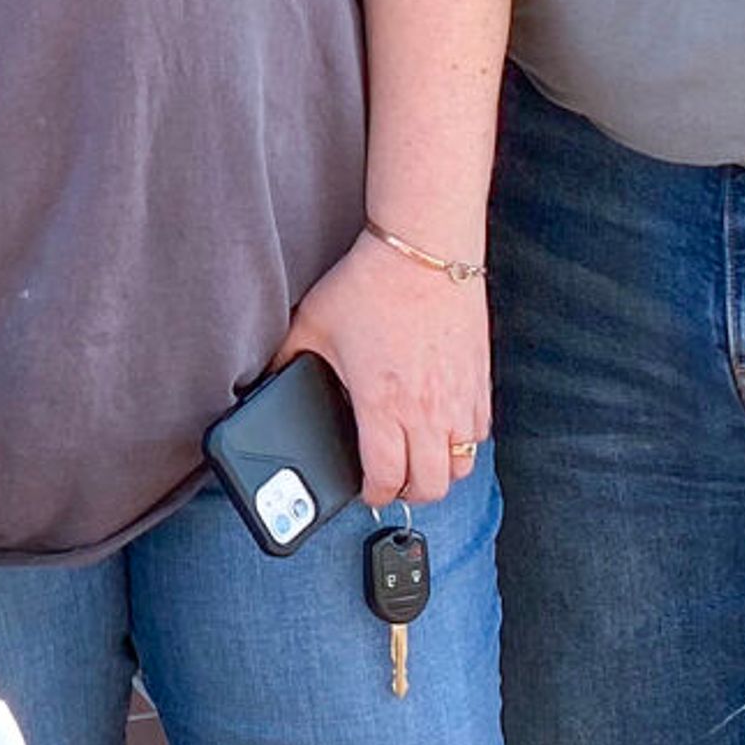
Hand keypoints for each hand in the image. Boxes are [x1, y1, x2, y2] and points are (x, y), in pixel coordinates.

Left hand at [279, 234, 489, 510]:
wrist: (423, 250)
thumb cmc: (369, 285)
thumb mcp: (312, 323)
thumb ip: (285, 358)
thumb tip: (263, 378)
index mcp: (382, 403)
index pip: (385, 477)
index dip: (373, 494)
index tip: (366, 491)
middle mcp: (426, 410)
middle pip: (431, 486)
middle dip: (408, 493)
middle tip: (392, 481)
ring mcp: (459, 398)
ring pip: (461, 466)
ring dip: (440, 472)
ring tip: (420, 460)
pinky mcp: (480, 380)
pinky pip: (481, 433)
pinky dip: (464, 442)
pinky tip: (445, 429)